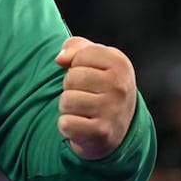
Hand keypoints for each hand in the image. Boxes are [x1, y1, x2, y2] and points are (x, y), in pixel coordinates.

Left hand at [54, 36, 137, 160]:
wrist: (118, 127)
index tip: (90, 74)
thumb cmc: (100, 85)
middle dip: (71, 88)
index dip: (76, 65)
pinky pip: (66, 124)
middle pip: (71, 79)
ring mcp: (112, 110)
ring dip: (68, 107)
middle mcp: (120, 87)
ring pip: (66, 101)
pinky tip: (82, 126)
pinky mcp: (101, 132)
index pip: (79, 56)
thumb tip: (60, 59)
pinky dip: (68, 126)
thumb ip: (75, 47)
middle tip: (86, 95)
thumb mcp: (94, 59)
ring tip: (84, 110)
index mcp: (120, 63)